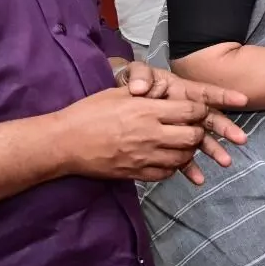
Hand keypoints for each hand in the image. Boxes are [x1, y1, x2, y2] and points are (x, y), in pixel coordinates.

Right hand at [56, 88, 249, 184]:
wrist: (64, 142)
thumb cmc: (89, 113)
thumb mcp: (118, 94)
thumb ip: (145, 94)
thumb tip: (166, 91)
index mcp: (147, 111)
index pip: (190, 111)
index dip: (200, 111)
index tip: (199, 111)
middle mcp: (150, 134)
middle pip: (192, 137)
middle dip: (198, 132)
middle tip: (193, 129)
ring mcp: (143, 156)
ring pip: (182, 158)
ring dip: (187, 152)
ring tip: (183, 145)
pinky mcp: (135, 173)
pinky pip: (165, 174)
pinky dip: (172, 168)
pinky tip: (168, 161)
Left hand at [117, 61, 250, 182]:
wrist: (118, 105)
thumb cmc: (133, 84)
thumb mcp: (135, 74)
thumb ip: (139, 76)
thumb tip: (140, 87)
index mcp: (181, 91)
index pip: (206, 93)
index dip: (224, 95)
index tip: (241, 100)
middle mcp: (186, 110)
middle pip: (210, 119)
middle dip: (226, 128)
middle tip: (240, 138)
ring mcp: (180, 127)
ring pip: (201, 139)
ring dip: (214, 150)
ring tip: (225, 162)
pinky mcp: (170, 143)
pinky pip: (183, 155)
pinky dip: (190, 167)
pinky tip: (197, 178)